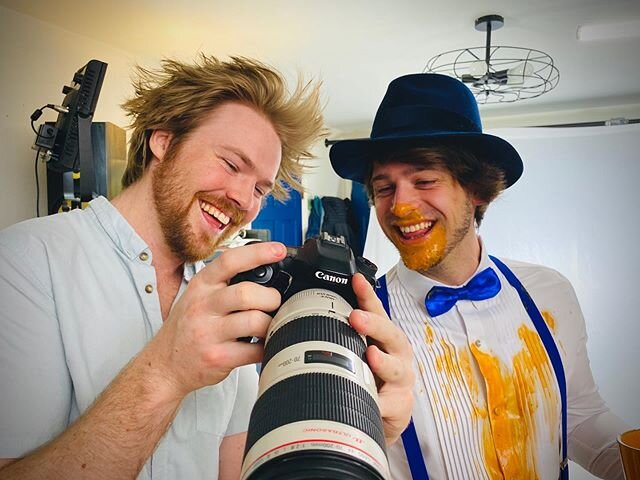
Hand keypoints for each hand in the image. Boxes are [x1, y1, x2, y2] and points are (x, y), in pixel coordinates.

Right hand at [143, 242, 286, 399]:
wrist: (165, 365)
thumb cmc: (187, 329)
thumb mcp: (197, 297)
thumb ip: (225, 284)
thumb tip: (266, 272)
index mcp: (201, 286)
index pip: (230, 261)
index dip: (258, 253)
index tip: (278, 250)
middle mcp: (203, 306)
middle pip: (246, 293)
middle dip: (270, 297)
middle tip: (274, 303)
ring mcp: (209, 333)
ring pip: (254, 321)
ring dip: (271, 323)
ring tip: (268, 325)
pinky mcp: (218, 357)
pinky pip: (255, 350)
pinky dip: (267, 347)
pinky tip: (263, 344)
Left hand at [348, 273, 414, 444]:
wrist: (385, 415)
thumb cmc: (370, 377)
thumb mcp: (354, 353)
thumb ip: (335, 337)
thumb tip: (299, 321)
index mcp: (383, 337)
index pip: (375, 311)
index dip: (366, 294)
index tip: (356, 281)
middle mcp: (396, 353)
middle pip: (390, 334)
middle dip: (374, 324)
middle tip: (356, 317)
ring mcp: (400, 378)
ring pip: (396, 368)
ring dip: (383, 362)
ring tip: (371, 356)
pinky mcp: (400, 405)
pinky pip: (390, 404)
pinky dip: (381, 403)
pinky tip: (373, 401)